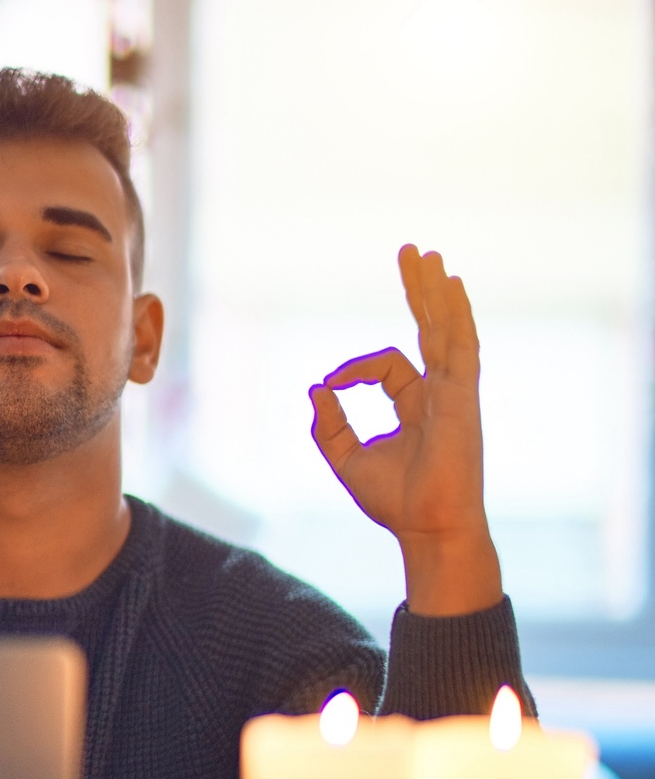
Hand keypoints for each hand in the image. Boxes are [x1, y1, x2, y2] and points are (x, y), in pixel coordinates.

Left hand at [309, 245, 500, 615]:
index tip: (330, 386)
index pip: (386, 366)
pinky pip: (460, 346)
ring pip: (445, 328)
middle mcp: (439, 393)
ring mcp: (454, 392)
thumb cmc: (394, 501)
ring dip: (434, 291)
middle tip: (410, 251)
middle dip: (417, 291)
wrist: (426, 527)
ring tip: (425, 254)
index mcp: (416, 405)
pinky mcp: (462, 397)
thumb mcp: (347, 459)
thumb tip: (315, 387)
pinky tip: (450, 285)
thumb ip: (329, 425)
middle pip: (429, 329)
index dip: (352, 370)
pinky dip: (455, 314)